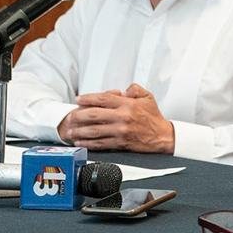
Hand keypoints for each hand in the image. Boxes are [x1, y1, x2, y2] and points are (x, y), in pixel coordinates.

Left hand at [57, 83, 175, 153]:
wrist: (163, 136)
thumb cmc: (154, 118)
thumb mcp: (147, 97)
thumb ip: (134, 89)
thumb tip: (122, 89)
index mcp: (128, 104)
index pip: (103, 99)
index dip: (88, 98)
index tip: (79, 99)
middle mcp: (122, 117)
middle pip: (94, 115)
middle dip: (78, 115)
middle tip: (70, 116)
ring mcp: (120, 131)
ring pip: (94, 130)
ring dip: (79, 131)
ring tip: (70, 130)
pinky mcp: (120, 143)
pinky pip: (100, 143)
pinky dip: (88, 143)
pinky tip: (81, 141)